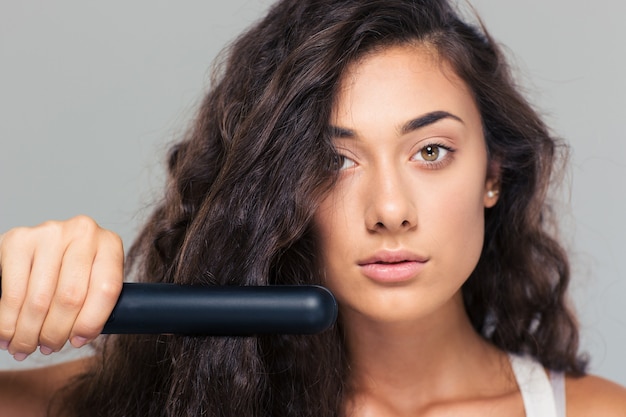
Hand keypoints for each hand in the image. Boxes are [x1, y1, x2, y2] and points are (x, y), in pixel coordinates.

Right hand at [0, 216, 122, 360]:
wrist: (36, 246)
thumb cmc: (70, 269)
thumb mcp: (92, 279)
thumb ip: (96, 303)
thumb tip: (80, 338)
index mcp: (110, 244)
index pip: (107, 289)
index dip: (91, 323)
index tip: (77, 341)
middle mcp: (83, 232)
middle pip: (71, 297)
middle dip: (55, 333)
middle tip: (46, 348)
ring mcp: (50, 233)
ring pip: (40, 300)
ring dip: (29, 332)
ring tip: (24, 346)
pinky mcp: (18, 239)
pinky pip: (13, 293)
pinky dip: (8, 321)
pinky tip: (8, 333)